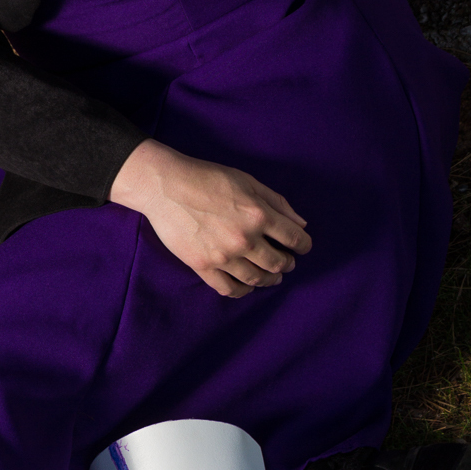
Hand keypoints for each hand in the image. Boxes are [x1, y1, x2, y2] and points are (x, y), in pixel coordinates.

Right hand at [109, 139, 311, 298]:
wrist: (166, 186)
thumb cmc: (207, 177)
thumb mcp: (248, 181)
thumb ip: (277, 202)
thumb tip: (301, 224)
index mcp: (259, 214)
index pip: (295, 238)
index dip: (303, 245)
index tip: (302, 248)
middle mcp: (245, 239)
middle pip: (278, 263)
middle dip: (287, 264)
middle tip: (286, 262)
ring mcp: (223, 256)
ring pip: (256, 279)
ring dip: (269, 280)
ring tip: (271, 277)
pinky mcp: (203, 266)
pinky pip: (228, 289)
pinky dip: (242, 291)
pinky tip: (246, 287)